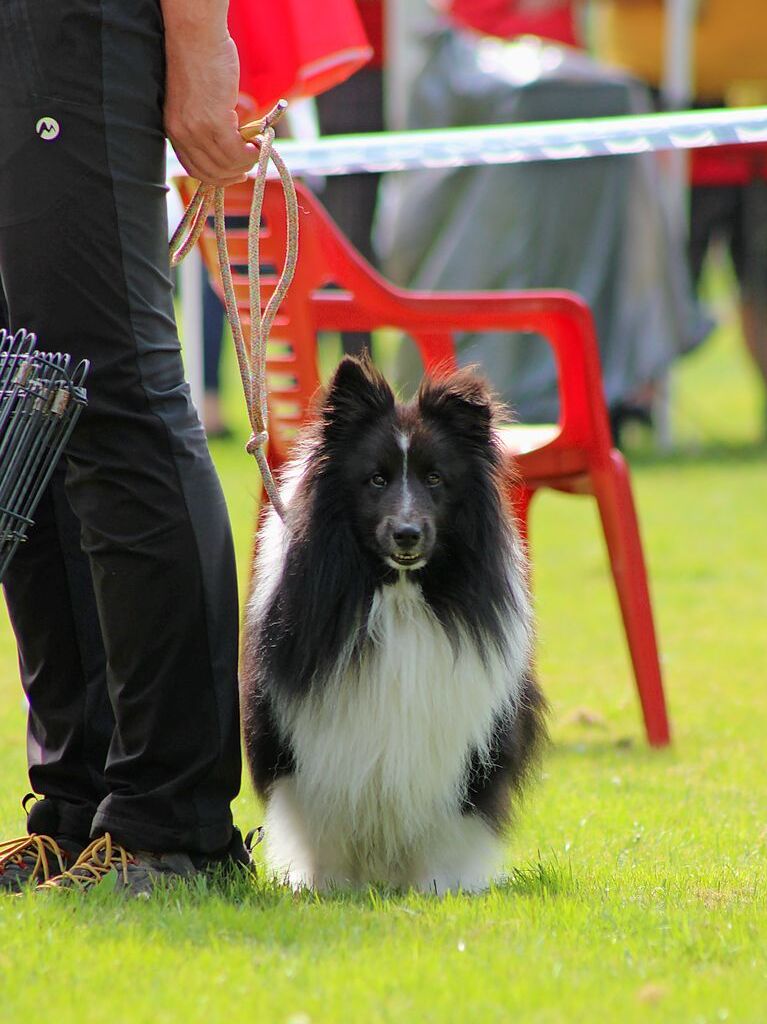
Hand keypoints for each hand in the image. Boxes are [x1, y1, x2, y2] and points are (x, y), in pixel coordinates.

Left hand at [163, 29, 256, 185]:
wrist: (195, 35)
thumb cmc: (198, 59)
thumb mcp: (194, 100)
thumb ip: (203, 123)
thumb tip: (229, 139)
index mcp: (174, 129)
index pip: (194, 168)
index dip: (216, 177)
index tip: (233, 174)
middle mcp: (182, 133)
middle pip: (210, 172)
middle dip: (232, 176)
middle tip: (249, 167)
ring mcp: (197, 129)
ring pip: (225, 164)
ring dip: (246, 163)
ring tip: (257, 150)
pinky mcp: (214, 121)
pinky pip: (235, 151)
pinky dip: (249, 154)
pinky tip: (258, 144)